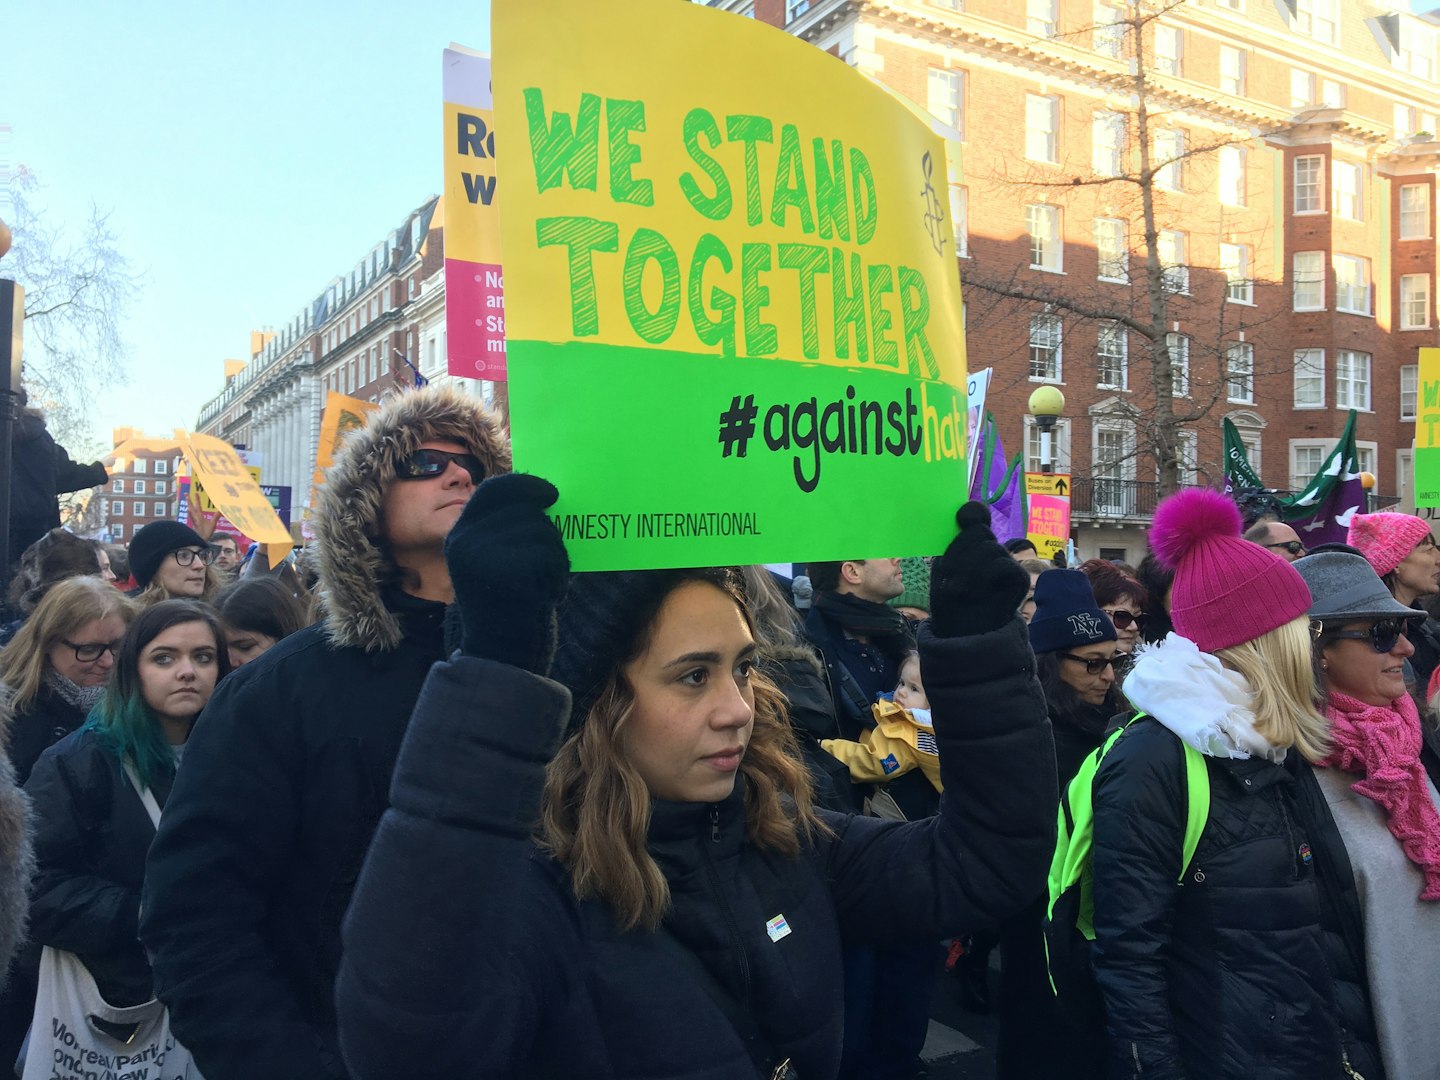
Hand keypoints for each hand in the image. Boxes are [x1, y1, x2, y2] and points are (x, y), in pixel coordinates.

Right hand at [444, 474, 569, 673]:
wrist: (500, 652)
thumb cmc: (505, 604)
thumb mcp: (493, 561)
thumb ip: (506, 530)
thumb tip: (542, 494)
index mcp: (461, 535)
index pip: (493, 491)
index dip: (524, 485)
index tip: (550, 493)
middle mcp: (467, 541)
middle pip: (526, 511)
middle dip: (548, 533)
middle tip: (549, 562)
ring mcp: (487, 555)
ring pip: (544, 532)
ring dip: (555, 557)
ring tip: (543, 584)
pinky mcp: (511, 571)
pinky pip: (551, 555)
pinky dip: (559, 574)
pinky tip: (548, 594)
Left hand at [929, 502, 1028, 637]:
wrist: (961, 631)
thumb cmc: (949, 600)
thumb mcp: (944, 567)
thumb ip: (955, 541)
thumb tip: (966, 510)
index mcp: (972, 542)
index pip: (976, 514)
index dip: (970, 513)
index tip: (961, 519)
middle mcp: (991, 548)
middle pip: (979, 531)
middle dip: (960, 552)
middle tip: (949, 575)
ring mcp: (1006, 562)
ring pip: (989, 548)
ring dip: (968, 570)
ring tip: (958, 590)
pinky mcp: (1018, 578)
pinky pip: (1002, 565)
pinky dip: (984, 577)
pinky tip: (975, 592)